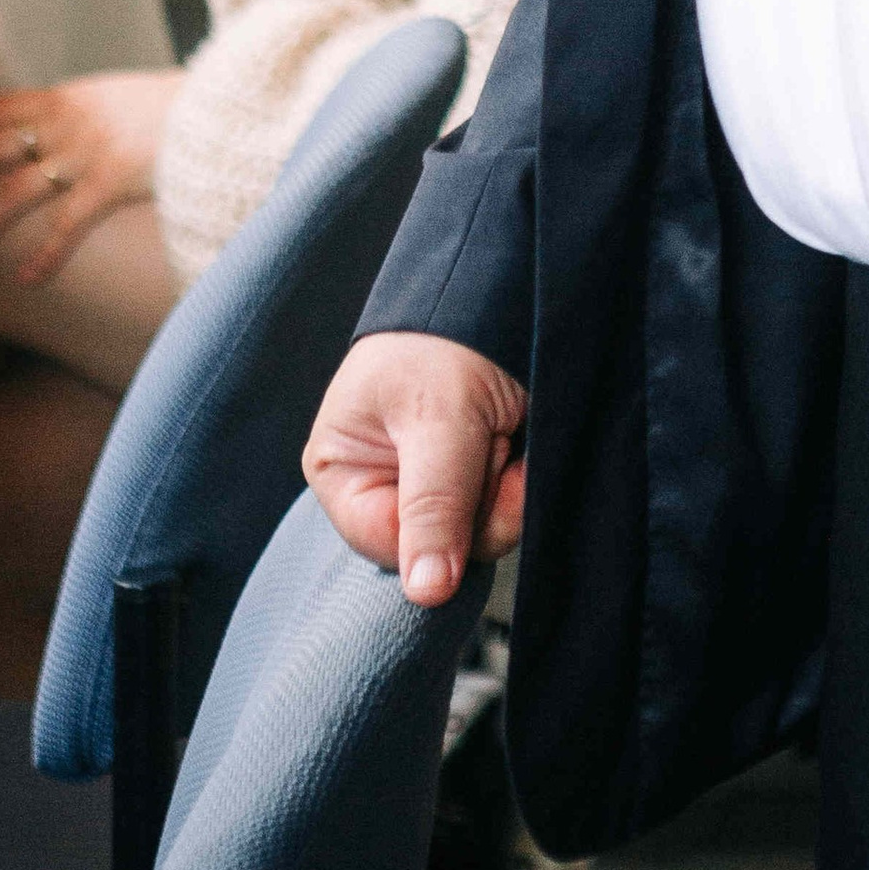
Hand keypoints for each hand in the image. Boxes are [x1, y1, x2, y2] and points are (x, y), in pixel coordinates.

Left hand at [0, 69, 173, 282]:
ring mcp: (88, 151)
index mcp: (66, 96)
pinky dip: (47, 253)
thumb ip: (78, 113)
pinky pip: (70, 223)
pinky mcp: (114, 180)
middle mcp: (68, 121)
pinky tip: (26, 278)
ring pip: (18, 188)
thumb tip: (46, 131)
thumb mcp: (115, 97)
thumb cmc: (173, 106)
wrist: (224, 103)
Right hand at [305, 332, 528, 604]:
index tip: (475, 483)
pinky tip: (520, 438)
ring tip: (506, 428)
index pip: (391, 548)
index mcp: (344, 469)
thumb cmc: (449, 335)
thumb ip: (433, 504)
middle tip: (495, 441)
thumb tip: (425, 593)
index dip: (441, 533)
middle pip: (441, 547)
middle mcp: (384, 482)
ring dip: (509, 487)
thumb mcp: (439, 418)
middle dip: (482, 502)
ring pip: (479, 531)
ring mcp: (434, 480)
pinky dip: (524, 478)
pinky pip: (506, 508)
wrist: (504, 276)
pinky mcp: (476, 473)